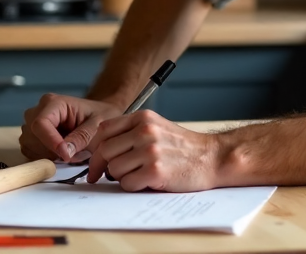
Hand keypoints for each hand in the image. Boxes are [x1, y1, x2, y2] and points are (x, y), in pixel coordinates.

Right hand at [20, 93, 122, 162]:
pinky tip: (61, 152)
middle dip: (52, 150)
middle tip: (74, 154)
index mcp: (54, 102)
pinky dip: (45, 156)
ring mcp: (33, 122)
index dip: (51, 142)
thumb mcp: (98, 126)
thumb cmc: (100, 117)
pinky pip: (30, 151)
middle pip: (32, 137)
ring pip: (29, 146)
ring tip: (71, 151)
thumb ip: (82, 137)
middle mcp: (39, 110)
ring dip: (49, 154)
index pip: (41, 124)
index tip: (66, 155)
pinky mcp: (32, 135)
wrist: (100, 116)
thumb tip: (66, 152)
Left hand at [86, 110, 221, 191]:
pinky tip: (147, 182)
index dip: (94, 148)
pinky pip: (127, 184)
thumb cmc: (183, 147)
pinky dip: (133, 186)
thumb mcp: (157, 127)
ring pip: (113, 169)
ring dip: (121, 177)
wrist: (211, 157)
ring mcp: (150, 151)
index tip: (95, 160)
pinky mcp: (155, 171)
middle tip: (101, 176)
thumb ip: (131, 132)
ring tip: (138, 175)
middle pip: (104, 151)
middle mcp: (144, 131)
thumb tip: (101, 150)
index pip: (103, 130)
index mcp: (142, 118)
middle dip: (100, 167)